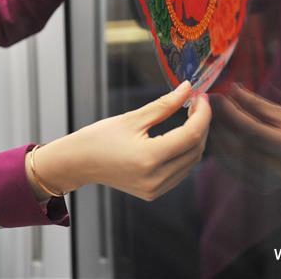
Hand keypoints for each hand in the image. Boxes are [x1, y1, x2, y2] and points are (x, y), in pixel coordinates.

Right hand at [30, 81, 210, 200]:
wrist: (78, 163)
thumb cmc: (99, 138)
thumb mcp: (132, 118)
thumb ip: (164, 105)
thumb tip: (187, 89)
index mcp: (149, 157)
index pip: (191, 135)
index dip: (202, 113)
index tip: (201, 96)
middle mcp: (155, 178)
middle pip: (195, 149)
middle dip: (201, 124)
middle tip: (196, 103)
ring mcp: (156, 188)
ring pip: (191, 162)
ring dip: (195, 138)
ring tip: (189, 116)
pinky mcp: (154, 192)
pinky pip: (180, 171)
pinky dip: (185, 152)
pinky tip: (180, 135)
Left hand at [210, 85, 280, 181]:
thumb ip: (257, 105)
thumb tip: (232, 89)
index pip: (252, 130)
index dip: (232, 112)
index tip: (219, 96)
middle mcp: (279, 168)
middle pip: (238, 145)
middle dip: (219, 123)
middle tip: (209, 105)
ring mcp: (269, 181)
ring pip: (230, 158)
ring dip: (216, 136)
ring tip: (211, 117)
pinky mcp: (260, 186)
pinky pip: (232, 168)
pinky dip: (221, 150)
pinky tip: (218, 135)